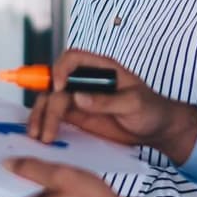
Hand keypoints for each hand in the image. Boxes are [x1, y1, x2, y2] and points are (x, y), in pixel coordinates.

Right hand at [25, 49, 196, 162]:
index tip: (59, 88)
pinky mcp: (77, 115)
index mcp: (102, 69)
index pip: (73, 59)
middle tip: (45, 128)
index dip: (61, 69)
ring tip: (39, 136)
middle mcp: (86, 80)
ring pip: (50, 100)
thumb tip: (78, 97)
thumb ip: (107, 101)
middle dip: (46, 104)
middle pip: (54, 82)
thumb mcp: (134, 104)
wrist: (156, 129)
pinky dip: (45, 124)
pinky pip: (55, 116)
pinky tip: (41, 136)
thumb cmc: (151, 109)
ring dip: (40, 116)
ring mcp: (79, 98)